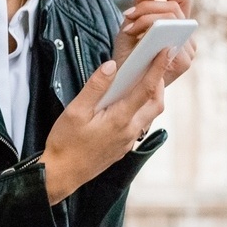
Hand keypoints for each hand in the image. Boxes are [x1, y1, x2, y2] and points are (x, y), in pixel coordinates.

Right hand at [41, 48, 171, 203]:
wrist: (61, 174)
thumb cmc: (65, 143)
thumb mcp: (75, 111)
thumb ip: (95, 87)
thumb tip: (111, 66)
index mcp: (120, 120)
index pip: (146, 89)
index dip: (157, 68)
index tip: (165, 51)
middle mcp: (129, 131)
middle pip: (156, 103)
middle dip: (159, 82)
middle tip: (153, 65)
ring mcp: (128, 141)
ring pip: (149, 115)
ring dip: (151, 97)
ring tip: (141, 80)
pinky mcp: (123, 147)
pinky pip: (140, 124)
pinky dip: (140, 109)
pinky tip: (127, 102)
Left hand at [114, 0, 196, 87]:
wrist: (122, 84)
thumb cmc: (128, 54)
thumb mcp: (131, 22)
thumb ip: (142, 1)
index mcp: (179, 26)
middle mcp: (188, 37)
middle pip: (174, 8)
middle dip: (148, 7)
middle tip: (127, 14)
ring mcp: (188, 51)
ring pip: (173, 19)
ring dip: (146, 17)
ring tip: (127, 25)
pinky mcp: (184, 63)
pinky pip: (171, 39)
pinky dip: (150, 31)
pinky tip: (132, 34)